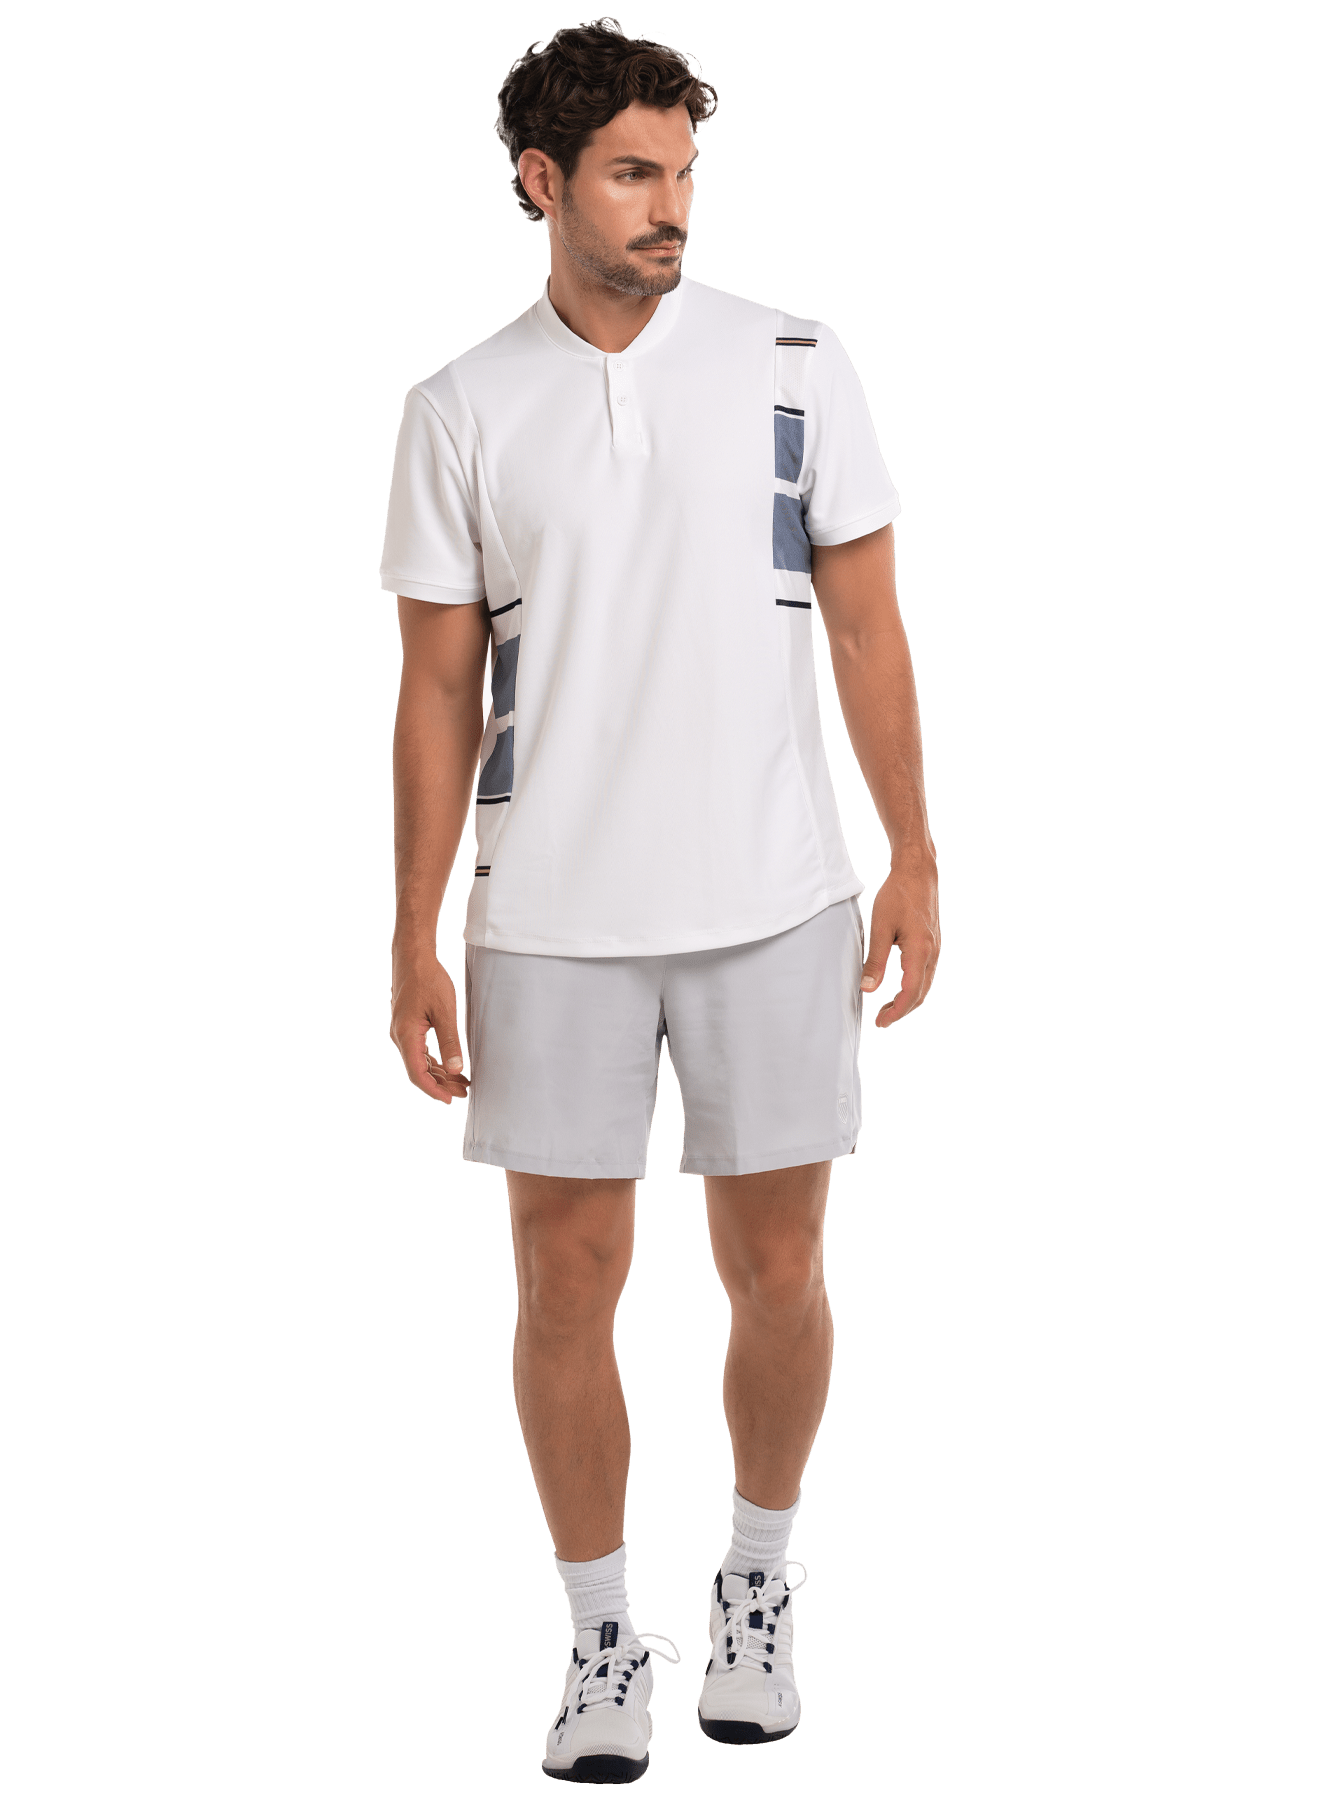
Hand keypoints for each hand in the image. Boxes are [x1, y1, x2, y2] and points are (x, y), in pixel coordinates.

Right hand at [389, 953, 471, 1103]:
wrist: (413, 957)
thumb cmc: (428, 980)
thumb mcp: (444, 1012)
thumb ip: (449, 1042)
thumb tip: (456, 1069)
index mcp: (406, 1035)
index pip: (417, 1073)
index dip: (433, 1090)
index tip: (450, 1099)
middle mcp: (400, 1037)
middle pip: (419, 1070)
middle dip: (441, 1083)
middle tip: (464, 1091)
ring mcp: (403, 1032)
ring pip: (420, 1061)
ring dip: (439, 1073)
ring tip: (461, 1081)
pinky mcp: (408, 1027)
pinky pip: (420, 1050)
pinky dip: (435, 1060)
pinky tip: (449, 1065)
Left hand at [860, 850, 939, 1028]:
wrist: (918, 873)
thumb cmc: (898, 895)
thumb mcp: (880, 927)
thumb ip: (875, 960)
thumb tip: (869, 989)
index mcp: (920, 951)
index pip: (911, 993)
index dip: (896, 1011)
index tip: (880, 1022)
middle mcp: (932, 953)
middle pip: (921, 993)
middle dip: (902, 1010)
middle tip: (881, 1020)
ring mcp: (934, 949)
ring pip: (924, 984)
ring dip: (908, 999)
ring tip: (887, 1007)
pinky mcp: (932, 944)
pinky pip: (925, 973)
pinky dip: (913, 986)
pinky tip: (899, 986)